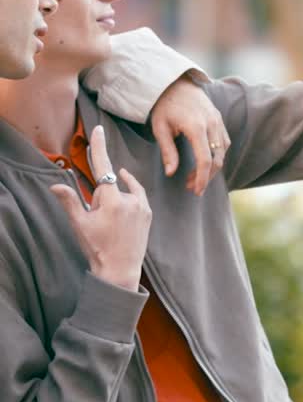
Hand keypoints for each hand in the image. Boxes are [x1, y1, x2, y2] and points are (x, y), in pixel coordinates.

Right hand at [50, 126, 151, 292]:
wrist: (120, 271)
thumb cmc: (98, 248)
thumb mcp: (80, 225)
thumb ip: (69, 201)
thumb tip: (55, 185)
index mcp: (112, 201)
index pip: (103, 167)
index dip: (99, 147)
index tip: (99, 129)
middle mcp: (130, 200)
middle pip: (109, 186)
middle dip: (101, 197)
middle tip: (98, 220)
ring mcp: (142, 207)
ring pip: (122, 192)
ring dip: (114, 199)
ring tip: (111, 224)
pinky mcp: (148, 214)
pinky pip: (136, 196)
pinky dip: (128, 195)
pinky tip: (122, 201)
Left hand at [151, 76, 230, 195]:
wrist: (175, 81)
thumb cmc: (164, 105)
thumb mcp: (160, 128)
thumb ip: (168, 151)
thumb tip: (171, 173)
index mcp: (196, 127)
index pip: (205, 160)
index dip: (201, 178)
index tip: (195, 190)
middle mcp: (211, 124)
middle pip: (217, 159)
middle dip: (206, 177)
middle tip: (192, 187)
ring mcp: (217, 121)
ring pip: (222, 152)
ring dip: (212, 168)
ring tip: (195, 176)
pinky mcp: (219, 119)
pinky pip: (224, 142)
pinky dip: (217, 155)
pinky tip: (205, 161)